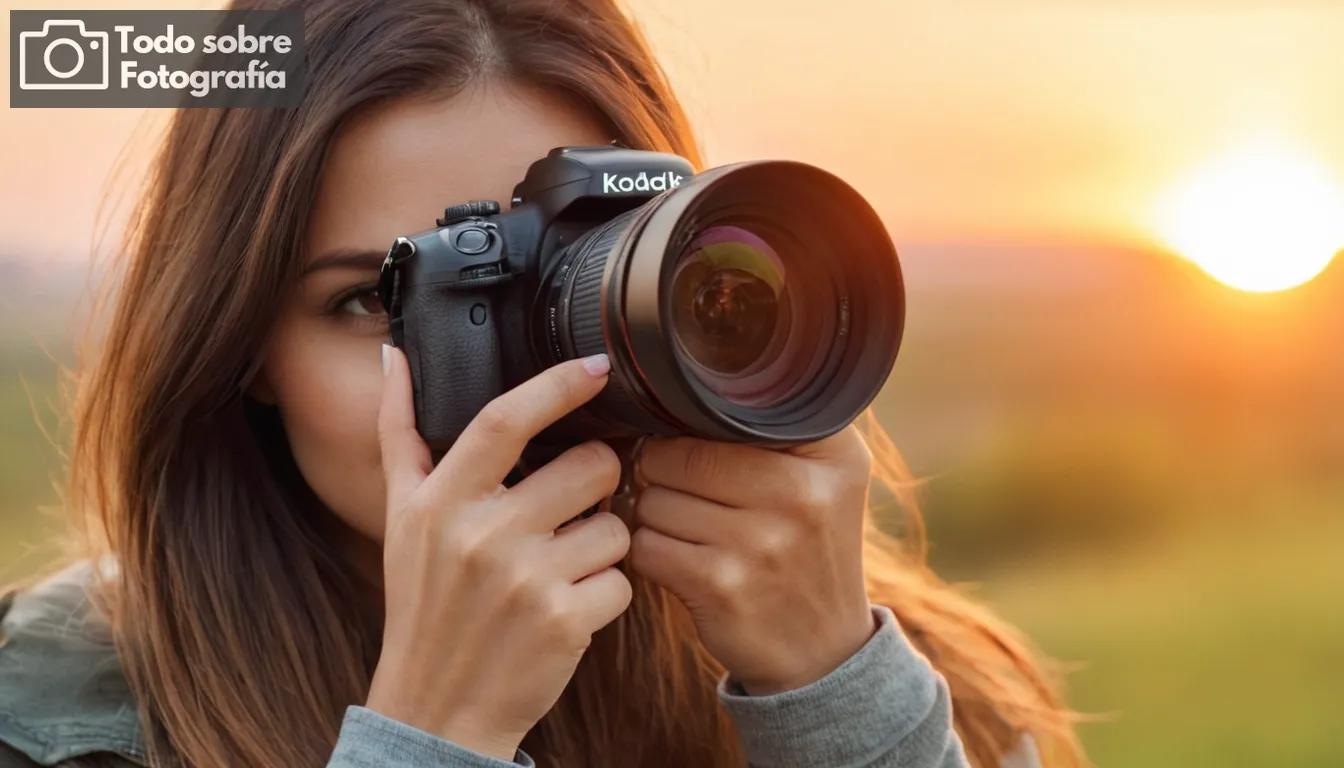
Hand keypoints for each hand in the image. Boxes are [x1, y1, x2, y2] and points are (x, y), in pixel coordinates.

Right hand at [366, 347, 631, 758]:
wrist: (436, 708)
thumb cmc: (424, 605)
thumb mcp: (400, 519)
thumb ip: (400, 434)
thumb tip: (394, 354)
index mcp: (440, 501)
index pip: (504, 420)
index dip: (556, 386)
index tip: (597, 366)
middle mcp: (481, 535)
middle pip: (589, 465)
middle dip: (598, 479)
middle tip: (575, 504)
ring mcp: (524, 580)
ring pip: (616, 525)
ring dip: (604, 544)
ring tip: (565, 565)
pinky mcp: (564, 622)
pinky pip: (623, 581)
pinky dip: (607, 594)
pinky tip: (570, 607)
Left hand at [627, 429, 877, 695]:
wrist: (823, 649)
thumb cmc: (808, 546)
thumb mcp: (827, 475)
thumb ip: (779, 422)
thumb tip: (687, 383)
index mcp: (830, 453)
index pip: (723, 410)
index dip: (692, 424)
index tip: (695, 443)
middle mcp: (802, 492)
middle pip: (676, 451)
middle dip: (661, 469)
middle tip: (681, 489)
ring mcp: (762, 542)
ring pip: (653, 497)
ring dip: (654, 513)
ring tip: (686, 528)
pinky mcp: (722, 586)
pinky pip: (645, 544)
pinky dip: (650, 550)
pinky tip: (678, 559)